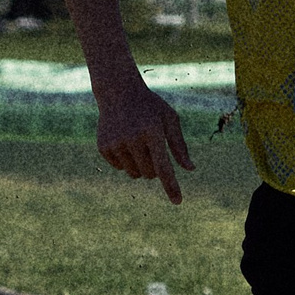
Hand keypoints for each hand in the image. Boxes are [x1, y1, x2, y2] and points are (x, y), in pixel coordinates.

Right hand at [96, 79, 193, 202]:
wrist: (118, 92)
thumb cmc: (150, 107)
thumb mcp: (169, 119)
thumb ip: (179, 145)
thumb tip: (190, 169)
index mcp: (152, 132)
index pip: (163, 166)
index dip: (171, 186)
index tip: (178, 202)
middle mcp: (132, 138)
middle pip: (149, 174)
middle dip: (154, 168)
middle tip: (152, 149)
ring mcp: (115, 143)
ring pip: (134, 174)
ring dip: (140, 166)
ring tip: (138, 145)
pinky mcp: (103, 147)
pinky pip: (119, 168)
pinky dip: (125, 161)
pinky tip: (124, 142)